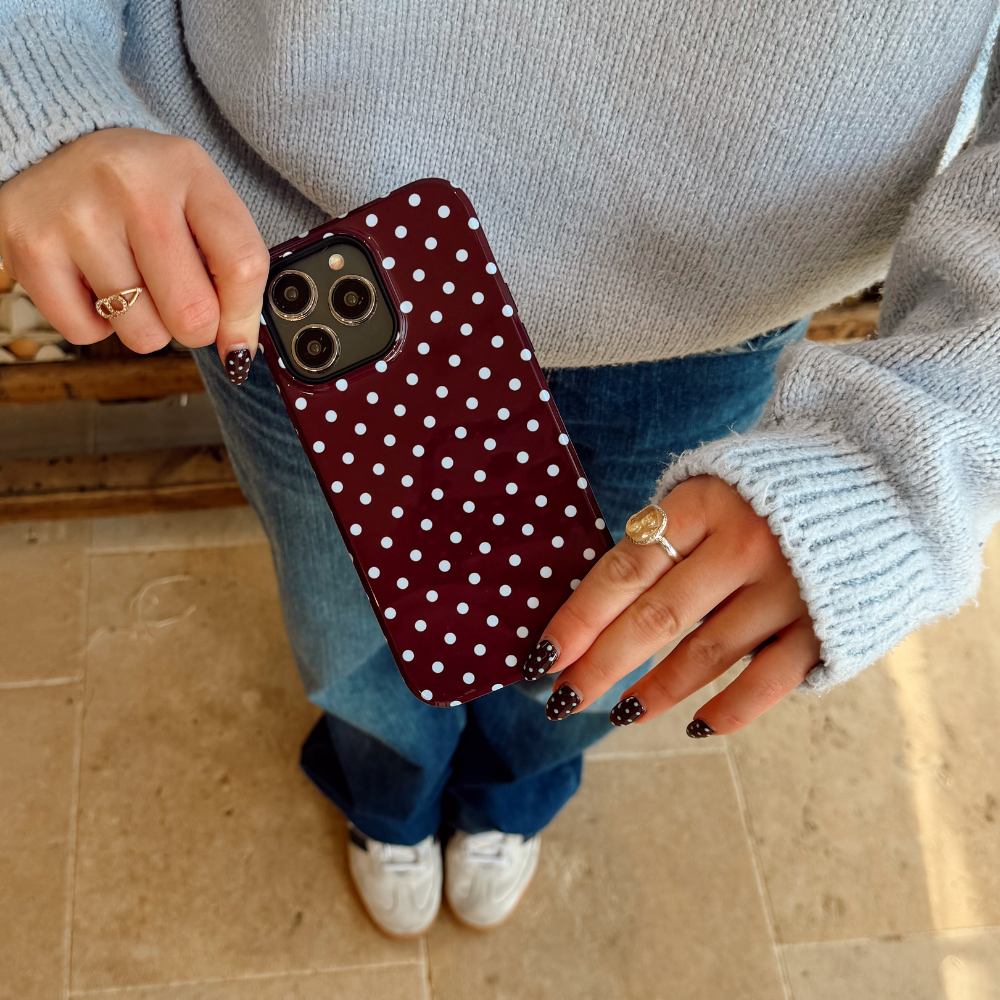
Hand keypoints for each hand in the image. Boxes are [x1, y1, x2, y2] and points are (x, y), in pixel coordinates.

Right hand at [0, 128, 268, 380]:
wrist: (49, 147)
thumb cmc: (139, 188)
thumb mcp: (195, 199)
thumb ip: (229, 265)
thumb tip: (237, 349)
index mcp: (187, 170)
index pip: (242, 265)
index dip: (244, 318)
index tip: (237, 340)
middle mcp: (131, 187)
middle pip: (192, 312)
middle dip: (194, 329)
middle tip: (177, 303)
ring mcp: (78, 217)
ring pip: (142, 333)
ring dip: (144, 326)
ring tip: (129, 281)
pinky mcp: (31, 248)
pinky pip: (86, 333)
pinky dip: (95, 325)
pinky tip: (91, 283)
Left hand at [526, 475, 820, 734]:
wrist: (876, 484)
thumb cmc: (767, 494)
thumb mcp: (710, 491)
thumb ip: (663, 537)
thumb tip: (596, 605)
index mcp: (705, 504)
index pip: (626, 568)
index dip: (581, 617)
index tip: (544, 655)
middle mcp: (745, 545)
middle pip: (658, 617)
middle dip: (603, 664)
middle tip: (563, 699)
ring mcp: (789, 588)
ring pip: (706, 653)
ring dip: (656, 690)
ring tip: (619, 713)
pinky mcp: (824, 625)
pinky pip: (769, 681)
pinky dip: (730, 710)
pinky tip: (696, 728)